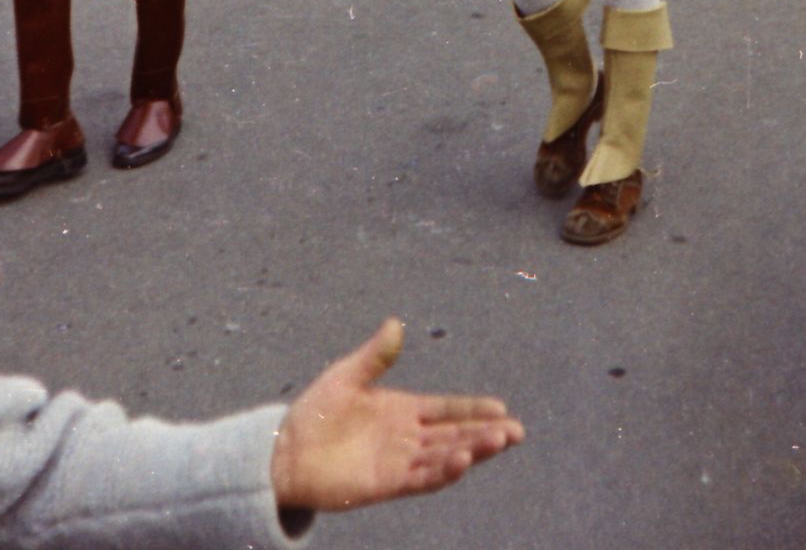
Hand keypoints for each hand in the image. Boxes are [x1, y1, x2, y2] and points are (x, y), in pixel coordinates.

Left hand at [270, 318, 521, 514]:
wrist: (287, 451)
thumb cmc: (316, 413)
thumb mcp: (347, 376)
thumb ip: (375, 357)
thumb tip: (396, 323)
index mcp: (403, 410)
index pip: (447, 409)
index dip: (473, 409)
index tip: (502, 407)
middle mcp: (408, 437)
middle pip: (455, 435)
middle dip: (486, 433)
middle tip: (517, 431)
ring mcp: (400, 461)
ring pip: (446, 456)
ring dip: (473, 451)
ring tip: (499, 441)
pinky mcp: (388, 482)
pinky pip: (423, 478)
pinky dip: (444, 470)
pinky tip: (463, 460)